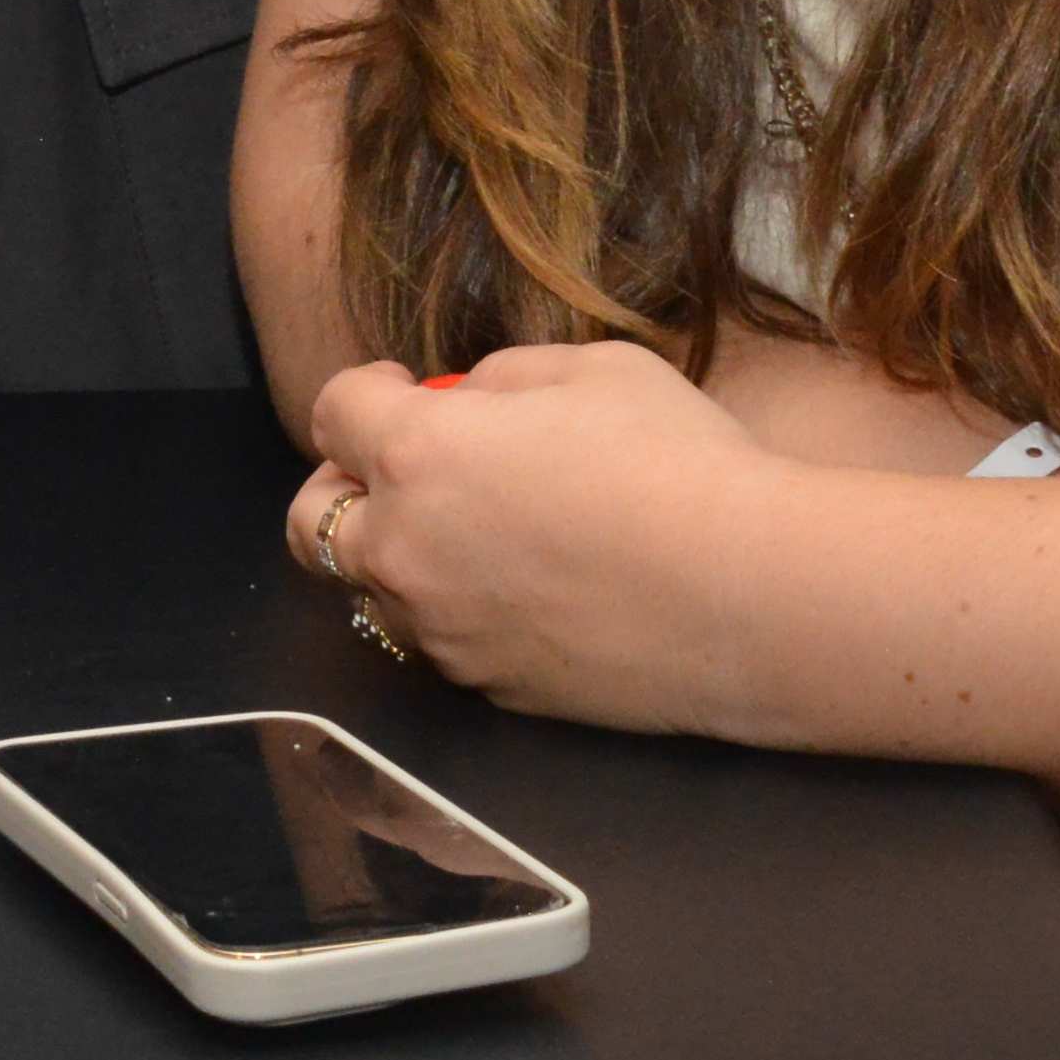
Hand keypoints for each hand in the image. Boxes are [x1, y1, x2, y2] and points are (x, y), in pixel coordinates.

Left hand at [293, 342, 781, 733]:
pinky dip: (456, 614)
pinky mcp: (487, 689)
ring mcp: (441, 633)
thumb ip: (501, 380)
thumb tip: (464, 403)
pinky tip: (526, 593)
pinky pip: (440, 646)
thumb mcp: (593, 369)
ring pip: (369, 594)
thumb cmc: (679, 462)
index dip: (366, 393)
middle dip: (342, 486)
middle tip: (402, 470)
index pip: (333, 412)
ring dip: (397, 558)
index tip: (404, 389)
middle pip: (310, 522)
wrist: (749, 596)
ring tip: (471, 536)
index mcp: (418, 454)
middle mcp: (405, 550)